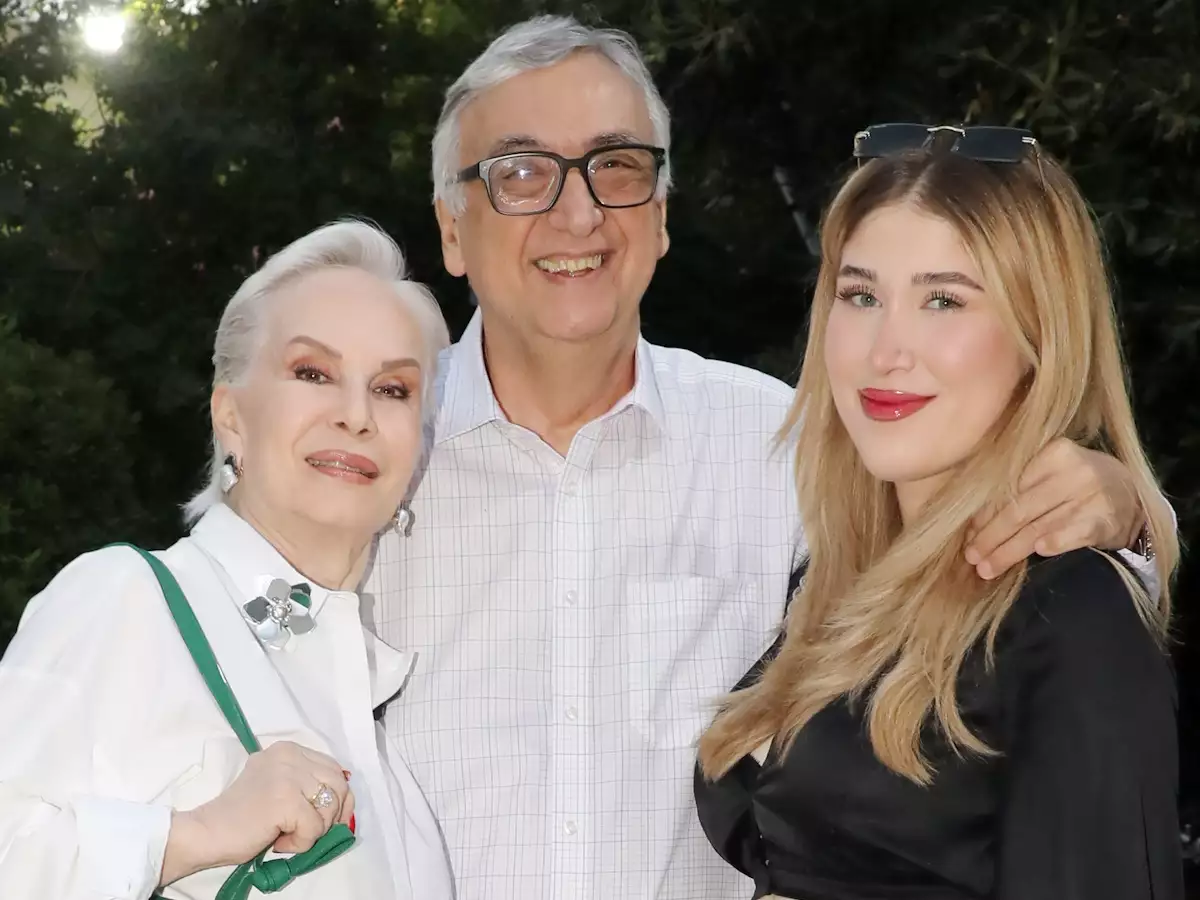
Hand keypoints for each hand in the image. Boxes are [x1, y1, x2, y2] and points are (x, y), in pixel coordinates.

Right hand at [160, 741, 354, 884]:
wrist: (207, 832)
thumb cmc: (243, 816)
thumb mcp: (279, 786)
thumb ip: (306, 783)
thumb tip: (345, 798)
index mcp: (289, 749)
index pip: (333, 769)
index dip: (338, 797)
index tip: (330, 819)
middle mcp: (290, 755)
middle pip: (338, 786)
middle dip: (332, 815)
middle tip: (310, 832)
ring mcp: (287, 775)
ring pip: (328, 808)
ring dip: (313, 831)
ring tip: (287, 836)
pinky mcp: (284, 799)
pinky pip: (314, 828)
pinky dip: (300, 843)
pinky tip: (278, 842)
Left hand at [965, 438, 1142, 579]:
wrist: (1129, 495)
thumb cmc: (1075, 485)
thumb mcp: (1051, 473)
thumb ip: (1018, 486)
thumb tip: (972, 521)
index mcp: (1052, 454)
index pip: (1009, 488)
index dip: (984, 514)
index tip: (966, 535)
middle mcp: (1072, 472)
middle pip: (1020, 510)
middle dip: (990, 537)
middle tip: (970, 557)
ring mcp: (1092, 495)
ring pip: (1039, 527)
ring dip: (1009, 551)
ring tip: (986, 568)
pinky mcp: (1106, 519)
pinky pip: (1076, 532)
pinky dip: (1057, 541)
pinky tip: (1039, 552)